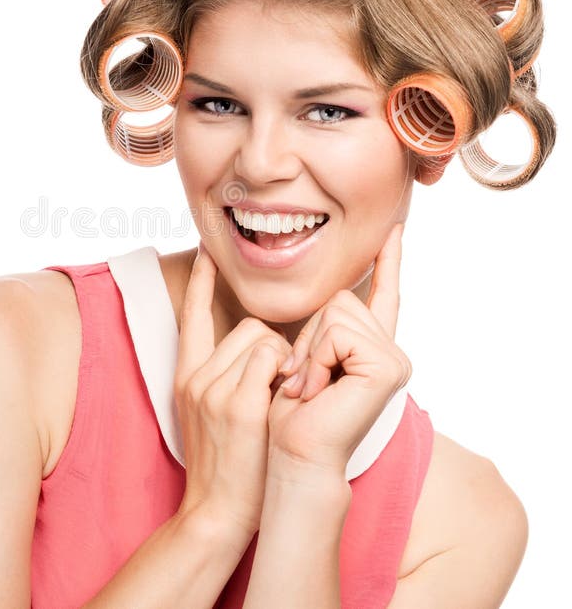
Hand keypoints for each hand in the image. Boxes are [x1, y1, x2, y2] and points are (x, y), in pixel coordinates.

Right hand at [174, 243, 292, 540]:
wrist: (215, 513)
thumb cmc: (225, 463)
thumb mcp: (209, 414)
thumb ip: (226, 377)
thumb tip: (260, 350)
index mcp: (186, 375)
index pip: (194, 316)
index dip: (202, 282)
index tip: (206, 250)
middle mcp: (195, 376)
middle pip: (249, 326)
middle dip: (274, 346)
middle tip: (286, 381)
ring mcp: (213, 388)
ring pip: (263, 338)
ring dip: (285, 361)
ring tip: (284, 396)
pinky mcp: (237, 404)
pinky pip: (270, 360)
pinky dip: (287, 372)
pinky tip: (287, 397)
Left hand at [267, 223, 411, 476]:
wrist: (294, 455)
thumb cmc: (292, 413)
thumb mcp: (304, 358)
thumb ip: (322, 329)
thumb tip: (330, 299)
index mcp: (370, 348)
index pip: (382, 295)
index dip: (387, 262)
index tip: (393, 230)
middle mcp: (389, 351)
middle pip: (341, 298)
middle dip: (309, 335)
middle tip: (304, 379)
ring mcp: (393, 359)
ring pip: (337, 310)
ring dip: (309, 349)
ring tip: (310, 387)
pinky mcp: (386, 367)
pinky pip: (337, 332)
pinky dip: (316, 359)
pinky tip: (317, 390)